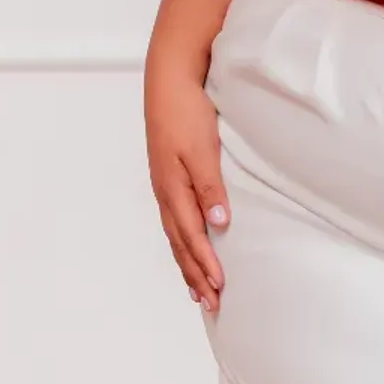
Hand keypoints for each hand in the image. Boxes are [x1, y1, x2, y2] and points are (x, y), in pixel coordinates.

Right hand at [144, 57, 230, 311]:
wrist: (169, 79)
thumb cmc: (187, 112)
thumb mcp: (202, 149)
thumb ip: (210, 187)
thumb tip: (219, 224)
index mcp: (173, 188)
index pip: (191, 236)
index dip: (205, 264)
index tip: (219, 289)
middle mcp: (166, 192)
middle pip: (181, 243)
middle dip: (195, 273)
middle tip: (211, 303)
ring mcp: (164, 184)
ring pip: (175, 234)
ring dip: (188, 262)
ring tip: (197, 288)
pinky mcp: (168, 175)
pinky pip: (174, 218)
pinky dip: (182, 240)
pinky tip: (188, 245)